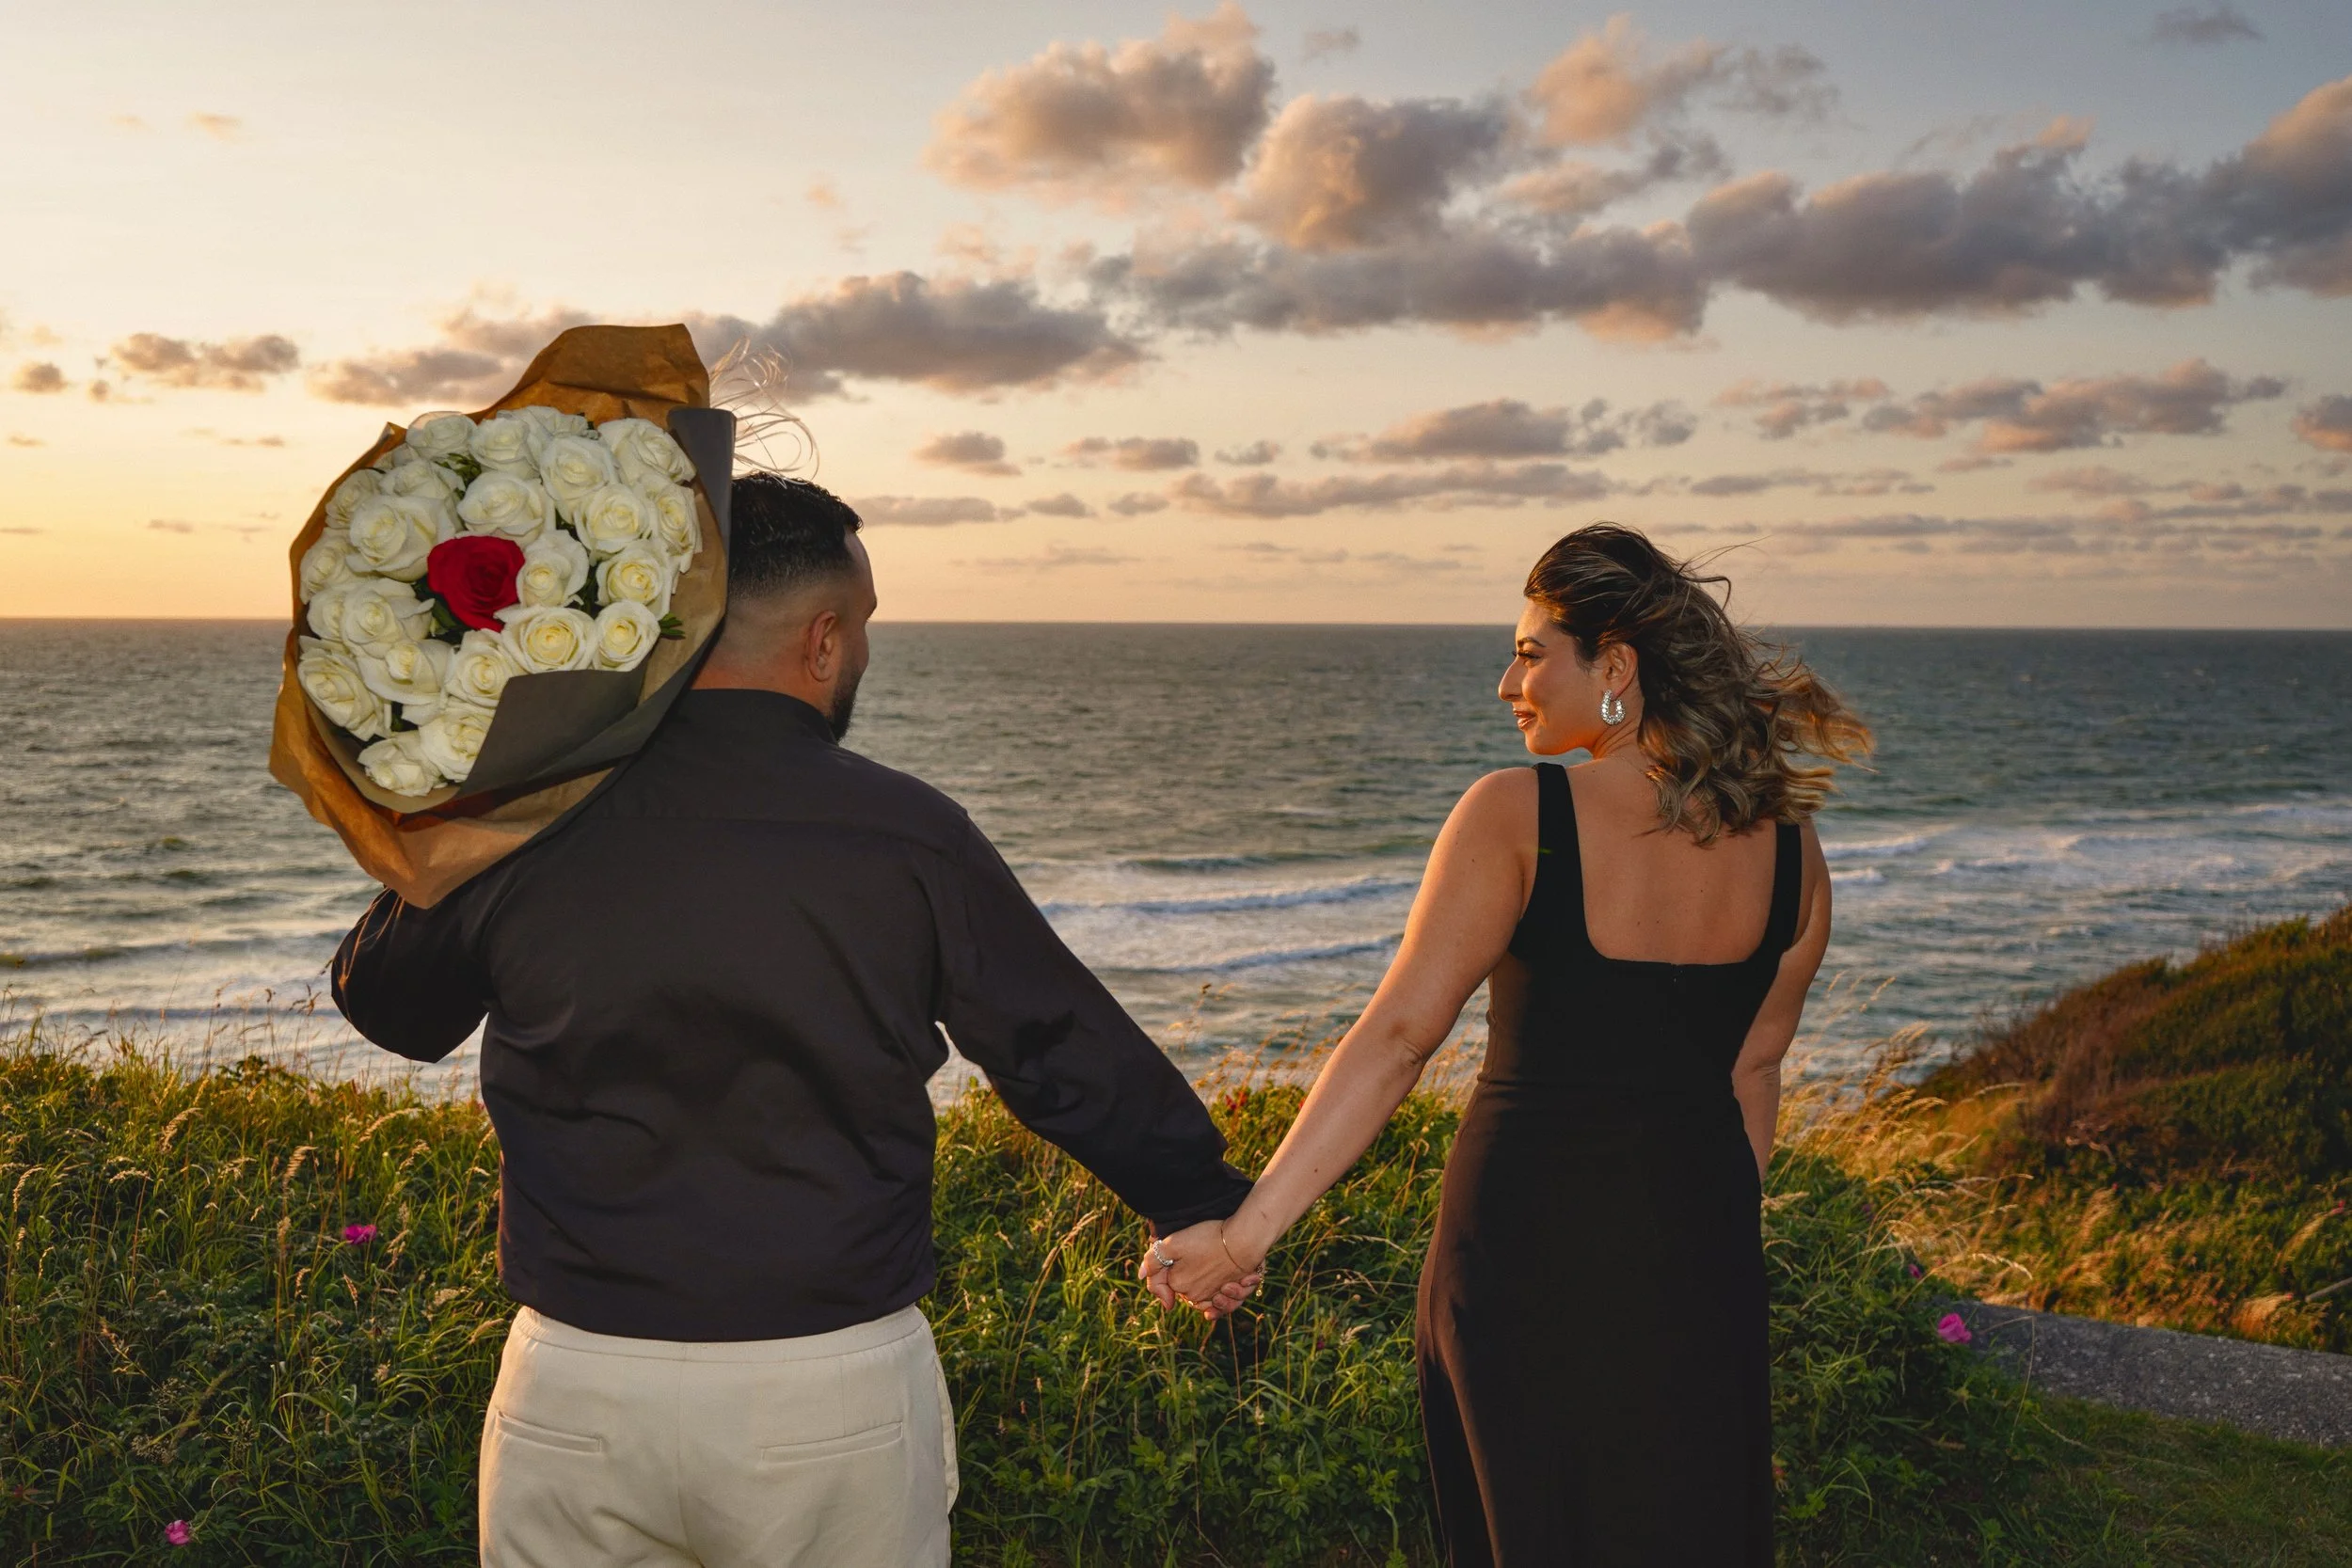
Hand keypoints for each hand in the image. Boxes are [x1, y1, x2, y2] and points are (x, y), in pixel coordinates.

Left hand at [1138, 1220, 1263, 1319]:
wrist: (1243, 1241)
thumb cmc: (1208, 1239)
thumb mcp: (1172, 1244)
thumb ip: (1152, 1260)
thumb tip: (1140, 1275)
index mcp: (1179, 1285)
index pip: (1168, 1283)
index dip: (1169, 1269)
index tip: (1177, 1256)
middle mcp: (1197, 1296)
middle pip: (1188, 1290)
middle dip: (1188, 1277)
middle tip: (1196, 1256)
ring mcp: (1217, 1296)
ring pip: (1208, 1297)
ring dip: (1204, 1284)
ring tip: (1204, 1265)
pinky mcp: (1235, 1292)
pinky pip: (1228, 1301)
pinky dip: (1227, 1296)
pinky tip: (1227, 1287)